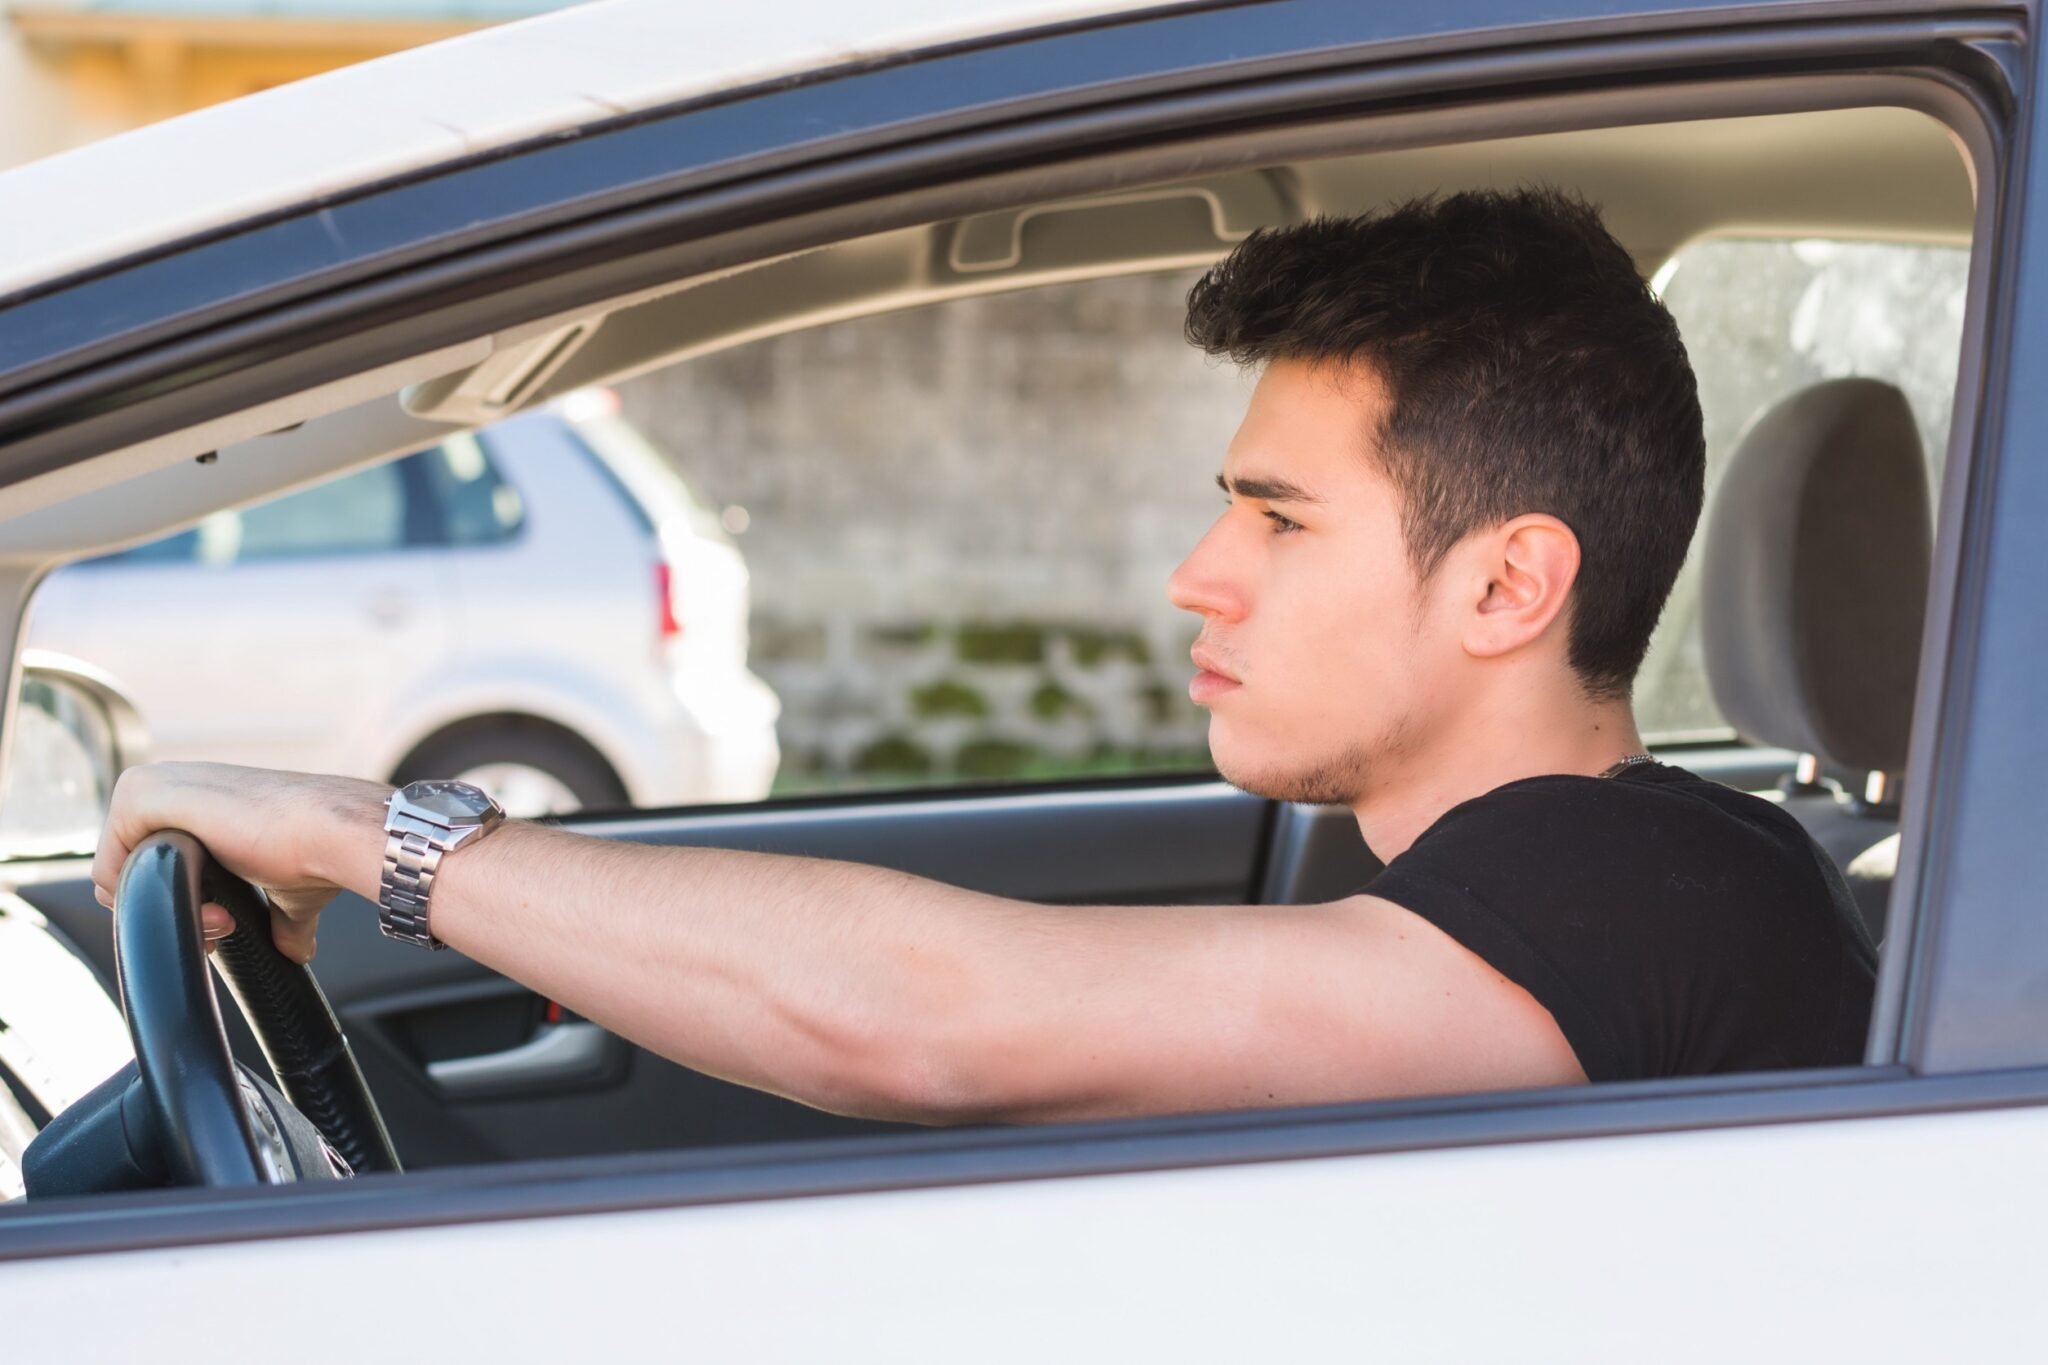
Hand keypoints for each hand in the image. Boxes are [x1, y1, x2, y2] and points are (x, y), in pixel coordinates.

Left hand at [92, 761, 391, 963]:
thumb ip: (279, 915)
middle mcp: (169, 783)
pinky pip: (107, 867)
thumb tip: (297, 948)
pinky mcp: (143, 796)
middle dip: (172, 908)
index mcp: (196, 798)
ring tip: (217, 916)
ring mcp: (152, 786)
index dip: (183, 905)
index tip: (226, 923)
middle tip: (220, 924)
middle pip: (129, 870)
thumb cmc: (315, 848)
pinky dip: (141, 897)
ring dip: (164, 906)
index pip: (148, 865)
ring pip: (118, 871)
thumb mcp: (284, 886)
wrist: (328, 832)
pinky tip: (197, 898)